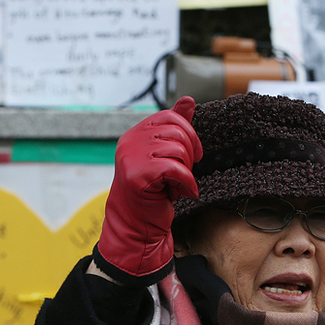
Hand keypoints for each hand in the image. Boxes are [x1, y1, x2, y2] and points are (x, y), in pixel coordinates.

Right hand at [94, 96, 201, 283]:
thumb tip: (189, 99)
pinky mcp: (138, 175)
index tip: (194, 156)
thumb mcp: (166, 156)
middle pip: (177, 133)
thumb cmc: (153, 192)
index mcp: (136, 133)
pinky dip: (186, 183)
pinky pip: (176, 169)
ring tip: (177, 186)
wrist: (137, 225)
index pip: (170, 117)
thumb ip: (176, 127)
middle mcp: (130, 141)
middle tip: (184, 175)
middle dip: (190, 155)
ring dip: (186, 172)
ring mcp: (132, 157)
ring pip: (178, 150)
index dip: (189, 134)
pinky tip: (184, 194)